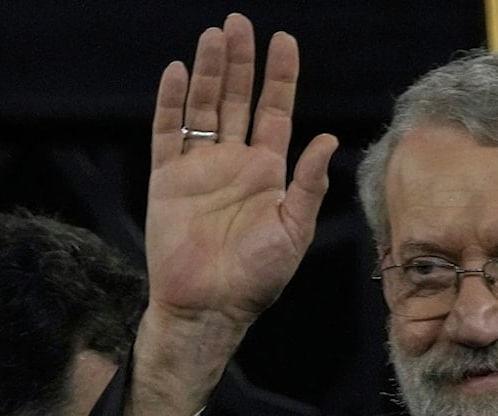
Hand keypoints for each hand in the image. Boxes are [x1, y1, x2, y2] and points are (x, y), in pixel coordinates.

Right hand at [125, 14, 336, 415]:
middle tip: (240, 24)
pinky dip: (172, 102)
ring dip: (209, 72)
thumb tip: (329, 139)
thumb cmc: (259, 276)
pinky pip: (168, 132)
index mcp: (268, 172)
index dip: (280, 77)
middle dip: (241, 62)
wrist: (210, 306)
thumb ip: (309, 183)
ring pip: (205, 108)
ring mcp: (200, 169)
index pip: (275, 112)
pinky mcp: (168, 180)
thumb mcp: (294, 229)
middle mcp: (235, 163)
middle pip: (238, 100)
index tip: (284, 40)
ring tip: (214, 36)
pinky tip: (179, 73)